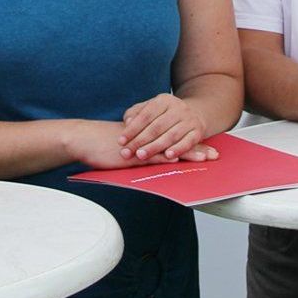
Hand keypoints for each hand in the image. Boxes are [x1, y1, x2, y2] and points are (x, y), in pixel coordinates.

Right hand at [68, 119, 215, 169]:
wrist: (83, 139)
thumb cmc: (99, 145)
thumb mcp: (123, 149)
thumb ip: (136, 151)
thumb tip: (144, 157)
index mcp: (146, 138)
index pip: (171, 140)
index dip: (188, 144)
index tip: (205, 149)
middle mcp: (146, 140)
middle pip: (176, 143)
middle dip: (196, 149)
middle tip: (214, 154)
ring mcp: (140, 146)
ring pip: (169, 148)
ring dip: (188, 153)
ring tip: (205, 158)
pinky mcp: (132, 154)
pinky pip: (152, 155)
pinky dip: (165, 156)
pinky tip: (177, 158)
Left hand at [119, 93, 212, 161]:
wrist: (195, 112)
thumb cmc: (164, 114)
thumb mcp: (150, 108)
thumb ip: (136, 113)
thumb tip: (127, 122)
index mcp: (163, 100)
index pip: (145, 115)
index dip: (132, 129)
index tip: (120, 141)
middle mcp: (177, 108)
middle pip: (156, 126)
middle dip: (140, 141)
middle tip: (127, 152)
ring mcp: (189, 119)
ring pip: (171, 135)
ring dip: (155, 147)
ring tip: (141, 155)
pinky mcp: (198, 131)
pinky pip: (188, 141)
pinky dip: (178, 149)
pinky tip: (168, 156)